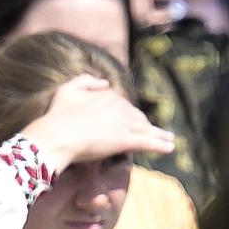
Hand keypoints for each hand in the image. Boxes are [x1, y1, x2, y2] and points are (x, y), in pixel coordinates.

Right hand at [21, 77, 174, 172]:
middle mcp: (119, 107)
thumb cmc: (58, 114)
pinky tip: (170, 148)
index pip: (124, 105)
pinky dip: (160, 145)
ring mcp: (124, 124)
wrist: (58, 134)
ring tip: (169, 139)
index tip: (133, 122)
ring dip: (159, 134)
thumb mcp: (67, 89)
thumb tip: (105, 82)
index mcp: (107, 95)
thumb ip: (86, 81)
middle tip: (154, 133)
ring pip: (146, 129)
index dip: (129, 115)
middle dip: (145, 125)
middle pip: (137, 117)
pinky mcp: (125, 140)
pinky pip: (148, 142)